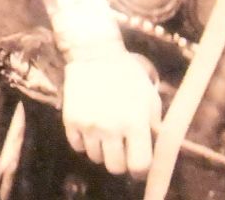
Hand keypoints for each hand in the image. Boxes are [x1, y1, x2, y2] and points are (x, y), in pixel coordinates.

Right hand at [61, 50, 160, 177]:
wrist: (95, 56)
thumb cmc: (128, 77)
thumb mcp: (150, 99)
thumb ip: (154, 127)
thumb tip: (154, 150)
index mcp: (135, 123)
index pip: (139, 165)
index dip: (140, 169)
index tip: (138, 165)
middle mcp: (111, 128)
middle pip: (115, 167)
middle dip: (120, 162)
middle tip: (121, 150)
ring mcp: (89, 125)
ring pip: (95, 158)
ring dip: (102, 151)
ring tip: (105, 135)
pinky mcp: (70, 120)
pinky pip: (77, 146)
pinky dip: (85, 142)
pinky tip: (91, 129)